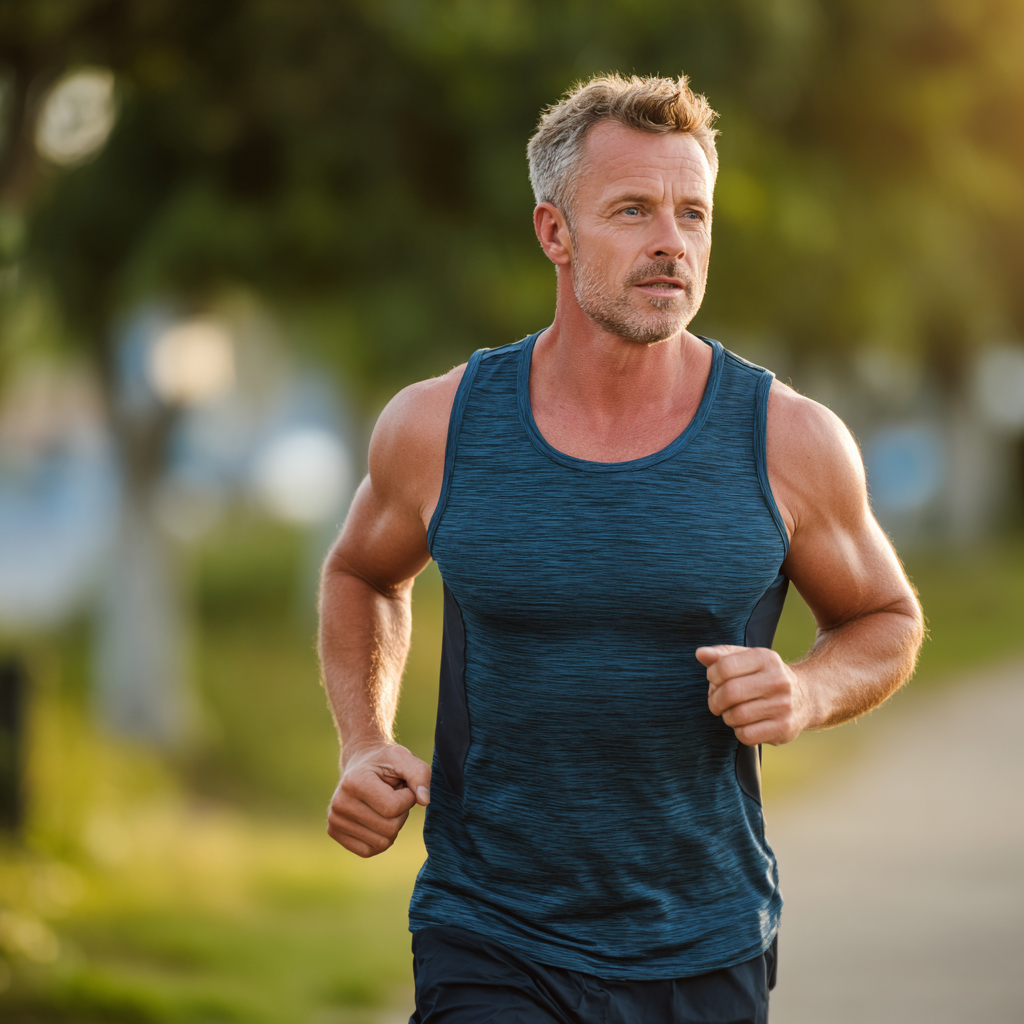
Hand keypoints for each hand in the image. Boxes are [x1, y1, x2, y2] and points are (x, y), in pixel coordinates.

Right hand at [327, 742, 430, 856]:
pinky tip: (377, 820)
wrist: (361, 762)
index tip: (402, 786)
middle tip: (394, 797)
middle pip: (388, 829)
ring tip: (384, 806)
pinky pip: (368, 851)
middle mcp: (340, 803)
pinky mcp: (334, 832)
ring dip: (392, 826)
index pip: (393, 808)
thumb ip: (420, 775)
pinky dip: (380, 839)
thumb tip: (425, 802)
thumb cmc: (385, 762)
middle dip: (401, 814)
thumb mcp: (405, 759)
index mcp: (354, 782)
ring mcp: (335, 819)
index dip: (407, 799)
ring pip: (381, 843)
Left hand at [696, 645, 810, 745]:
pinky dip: (739, 731)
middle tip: (716, 702)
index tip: (715, 681)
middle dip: (715, 700)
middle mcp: (777, 680)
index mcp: (765, 658)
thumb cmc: (765, 676)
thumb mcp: (747, 659)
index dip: (712, 676)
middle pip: (729, 693)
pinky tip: (745, 724)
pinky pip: (746, 735)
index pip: (724, 667)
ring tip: (732, 712)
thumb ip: (721, 655)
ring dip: (726, 716)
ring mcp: (783, 705)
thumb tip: (700, 653)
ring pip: (736, 716)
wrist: (806, 696)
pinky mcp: (784, 728)